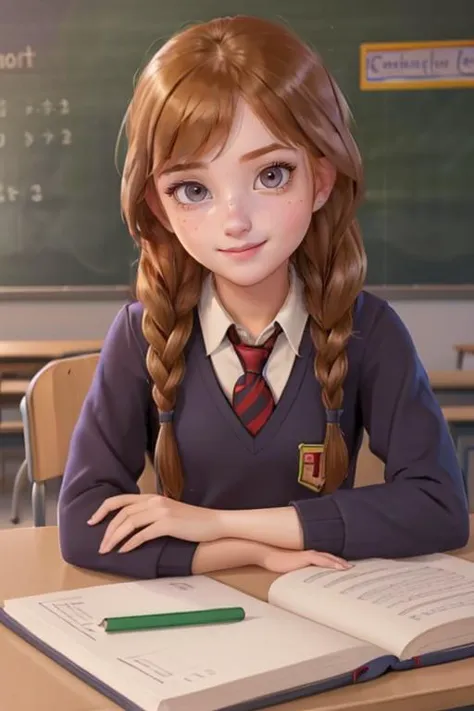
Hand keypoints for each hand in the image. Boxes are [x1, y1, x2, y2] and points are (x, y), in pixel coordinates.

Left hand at [87, 494, 222, 553]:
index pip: (120, 500)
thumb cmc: (192, 521)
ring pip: (129, 523)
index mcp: (152, 497)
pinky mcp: (168, 524)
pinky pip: (143, 534)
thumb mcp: (168, 512)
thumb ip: (151, 514)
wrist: (214, 523)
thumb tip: (131, 526)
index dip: (102, 510)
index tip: (91, 522)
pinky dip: (130, 543)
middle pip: (122, 513)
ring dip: (115, 538)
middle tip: (100, 546)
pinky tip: (124, 551)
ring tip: (107, 550)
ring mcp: (161, 511)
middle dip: (107, 530)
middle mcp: (154, 501)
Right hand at [260, 547, 351, 573]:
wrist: (268, 557)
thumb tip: (311, 583)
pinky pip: (321, 560)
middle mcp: (311, 554)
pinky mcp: (305, 557)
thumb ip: (303, 573)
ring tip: (350, 569)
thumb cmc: (279, 564)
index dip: (337, 564)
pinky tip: (339, 567)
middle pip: (331, 558)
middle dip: (342, 563)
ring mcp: (309, 555)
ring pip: (328, 558)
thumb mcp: (294, 570)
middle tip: (354, 570)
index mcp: (309, 557)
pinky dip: (331, 563)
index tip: (347, 570)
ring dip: (340, 563)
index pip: (327, 560)